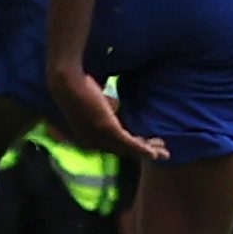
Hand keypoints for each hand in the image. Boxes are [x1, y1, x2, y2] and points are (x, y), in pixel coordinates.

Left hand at [49, 65, 166, 161]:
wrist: (68, 80)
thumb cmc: (78, 85)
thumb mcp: (95, 101)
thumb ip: (106, 108)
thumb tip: (115, 106)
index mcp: (88, 137)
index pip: (114, 146)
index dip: (132, 146)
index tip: (146, 143)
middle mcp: (93, 142)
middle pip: (124, 151)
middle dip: (144, 151)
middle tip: (161, 150)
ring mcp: (100, 137)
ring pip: (129, 149)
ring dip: (149, 151)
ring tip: (164, 151)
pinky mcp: (108, 129)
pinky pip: (131, 144)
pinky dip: (145, 149)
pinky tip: (156, 153)